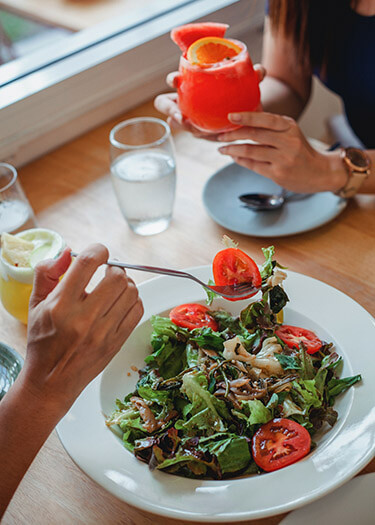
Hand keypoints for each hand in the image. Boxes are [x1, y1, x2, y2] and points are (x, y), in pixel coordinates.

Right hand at [24, 244, 142, 413]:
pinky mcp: (117, 342)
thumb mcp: (35, 304)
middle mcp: (84, 318)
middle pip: (116, 277)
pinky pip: (138, 310)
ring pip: (131, 292)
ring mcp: (103, 332)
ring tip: (114, 287)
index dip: (98, 250)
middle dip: (114, 268)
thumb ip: (47, 273)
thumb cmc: (43, 342)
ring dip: (125, 284)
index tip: (99, 252)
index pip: (87, 263)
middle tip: (108, 271)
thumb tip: (67, 252)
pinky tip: (121, 302)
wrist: (52, 381)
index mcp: (61, 305)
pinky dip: (133, 300)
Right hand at [154, 65, 265, 140]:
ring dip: (186, 126)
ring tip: (196, 129)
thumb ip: (252, 77)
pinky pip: (197, 134)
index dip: (172, 80)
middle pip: (165, 104)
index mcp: (191, 83)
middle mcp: (186, 101)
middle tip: (181, 117)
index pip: (174, 80)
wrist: (247, 110)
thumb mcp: (246, 83)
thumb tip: (259, 71)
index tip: (175, 81)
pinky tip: (215, 136)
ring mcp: (191, 117)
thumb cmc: (239, 91)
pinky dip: (205, 135)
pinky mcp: (200, 131)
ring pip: (178, 123)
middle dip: (170, 110)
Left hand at [217, 112, 346, 192]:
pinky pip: (253, 165)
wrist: (320, 172)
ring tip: (222, 149)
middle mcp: (287, 141)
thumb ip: (271, 125)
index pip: (265, 119)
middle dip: (232, 135)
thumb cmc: (300, 150)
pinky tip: (234, 157)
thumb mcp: (290, 132)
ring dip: (232, 150)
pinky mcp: (278, 173)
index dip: (246, 117)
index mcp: (289, 126)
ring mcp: (283, 158)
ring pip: (250, 151)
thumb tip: (244, 117)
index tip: (229, 116)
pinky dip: (240, 160)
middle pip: (254, 134)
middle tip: (220, 136)